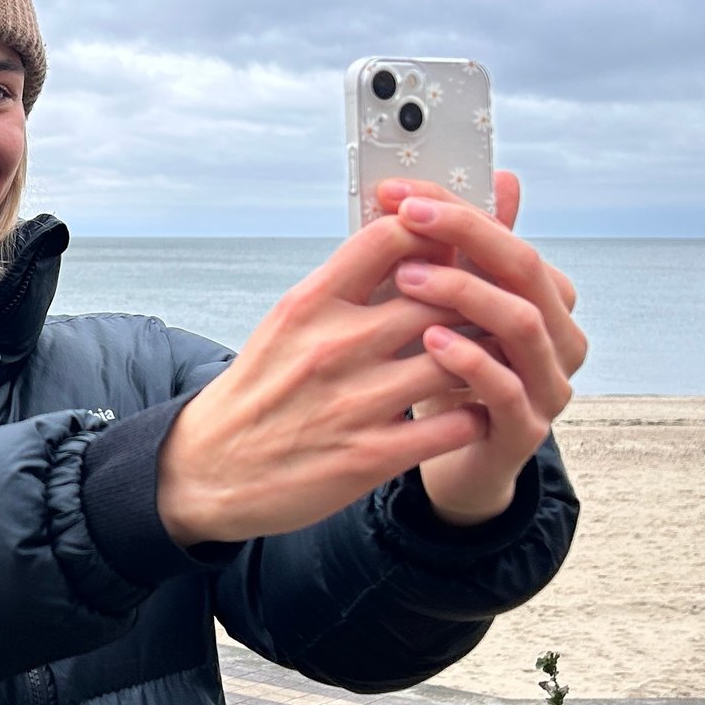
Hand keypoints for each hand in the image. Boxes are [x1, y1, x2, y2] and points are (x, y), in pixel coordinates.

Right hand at [155, 215, 484, 545]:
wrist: (209, 470)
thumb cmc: (261, 390)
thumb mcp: (289, 322)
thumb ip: (346, 286)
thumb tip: (408, 243)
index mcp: (310, 304)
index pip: (389, 238)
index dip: (435, 234)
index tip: (456, 247)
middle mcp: (333, 346)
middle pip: (438, 296)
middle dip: (475, 299)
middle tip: (495, 307)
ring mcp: (354, 403)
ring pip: (456, 358)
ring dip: (484, 356)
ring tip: (493, 357)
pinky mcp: (370, 456)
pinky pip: (452, 424)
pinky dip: (473, 412)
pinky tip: (471, 408)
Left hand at [376, 172, 586, 523]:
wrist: (450, 457)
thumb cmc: (447, 371)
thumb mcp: (446, 306)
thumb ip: (454, 251)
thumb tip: (467, 178)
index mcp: (547, 299)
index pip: (509, 238)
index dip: (458, 210)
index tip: (399, 193)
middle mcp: (560, 337)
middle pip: (525, 270)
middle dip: (465, 237)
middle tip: (407, 219)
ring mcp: (550, 384)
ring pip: (523, 324)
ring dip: (464, 293)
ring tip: (408, 278)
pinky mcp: (527, 430)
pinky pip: (508, 389)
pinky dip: (470, 360)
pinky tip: (429, 341)